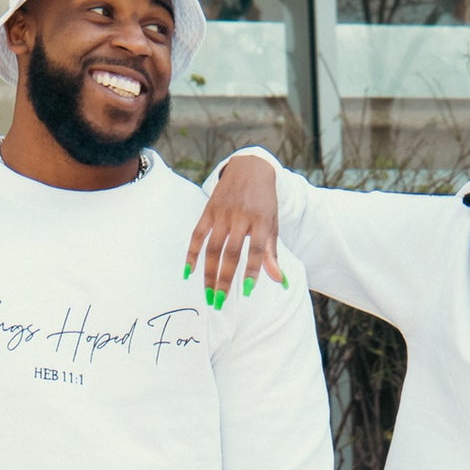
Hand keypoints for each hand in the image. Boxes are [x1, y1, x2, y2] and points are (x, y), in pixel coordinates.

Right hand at [184, 153, 283, 308]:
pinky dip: (192, 254)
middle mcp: (241, 216)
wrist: (250, 167)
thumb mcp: (273, 223)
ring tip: (208, 294)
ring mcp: (222, 213)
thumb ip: (272, 253)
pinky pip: (197, 235)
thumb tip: (280, 281)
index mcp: (261, 220)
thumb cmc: (264, 201)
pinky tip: (189, 272)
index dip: (253, 270)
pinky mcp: (209, 210)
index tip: (248, 290)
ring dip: (209, 273)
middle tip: (220, 302)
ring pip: (213, 248)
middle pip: (231, 253)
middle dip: (225, 280)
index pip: (256, 249)